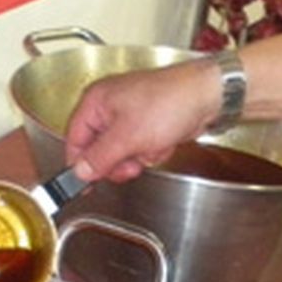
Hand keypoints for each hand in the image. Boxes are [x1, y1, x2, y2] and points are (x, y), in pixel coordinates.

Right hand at [64, 60, 221, 182]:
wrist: (207, 96)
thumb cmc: (169, 101)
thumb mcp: (127, 137)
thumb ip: (100, 157)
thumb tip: (81, 171)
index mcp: (96, 102)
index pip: (75, 139)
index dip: (78, 163)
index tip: (82, 184)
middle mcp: (110, 107)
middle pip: (98, 149)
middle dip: (117, 161)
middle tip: (130, 163)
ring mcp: (130, 115)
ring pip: (122, 152)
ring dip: (138, 157)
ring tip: (151, 147)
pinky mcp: (148, 123)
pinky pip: (141, 148)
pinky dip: (152, 151)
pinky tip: (163, 142)